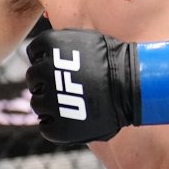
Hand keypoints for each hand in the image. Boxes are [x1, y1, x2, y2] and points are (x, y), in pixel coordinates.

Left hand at [25, 29, 168, 144]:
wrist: (134, 86)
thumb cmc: (115, 62)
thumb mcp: (84, 41)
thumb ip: (61, 47)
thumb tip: (42, 53)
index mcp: (50, 44)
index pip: (34, 53)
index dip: (48, 60)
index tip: (65, 66)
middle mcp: (44, 70)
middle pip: (33, 79)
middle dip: (47, 82)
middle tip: (68, 87)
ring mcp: (49, 99)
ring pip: (37, 103)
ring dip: (50, 104)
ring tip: (74, 103)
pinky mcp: (58, 125)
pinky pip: (46, 127)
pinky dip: (55, 125)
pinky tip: (72, 119)